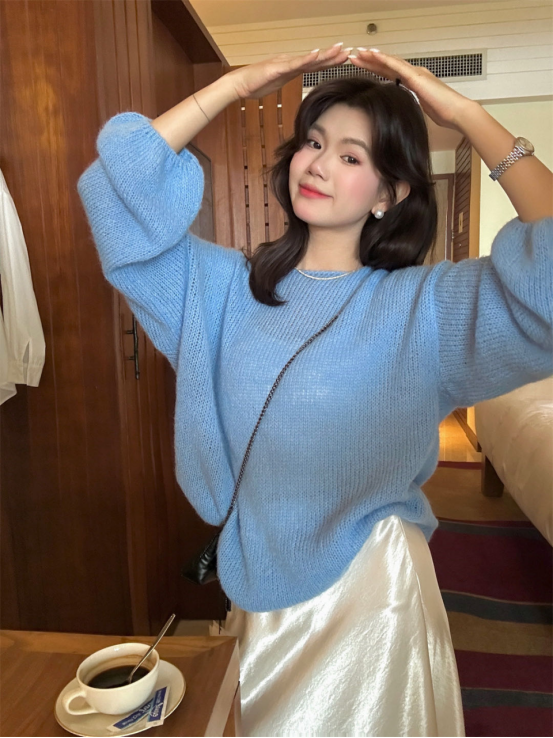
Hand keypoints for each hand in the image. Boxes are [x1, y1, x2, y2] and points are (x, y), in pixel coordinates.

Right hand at [225, 44, 351, 100]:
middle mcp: (290, 63)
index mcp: (291, 68)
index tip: (344, 59)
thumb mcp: (276, 84)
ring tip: (339, 50)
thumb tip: (295, 81)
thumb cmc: (255, 84)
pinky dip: (305, 59)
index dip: (330, 62)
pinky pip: (293, 64)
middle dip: (333, 56)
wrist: (239, 84)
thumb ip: (287, 80)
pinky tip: (316, 55)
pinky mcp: (276, 69)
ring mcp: (284, 64)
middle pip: (315, 59)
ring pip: (308, 59)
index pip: (314, 65)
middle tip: (349, 51)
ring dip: (324, 54)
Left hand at [348, 49, 475, 129]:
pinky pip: (397, 65)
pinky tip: (373, 55)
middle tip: (355, 56)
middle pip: (387, 65)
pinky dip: (384, 59)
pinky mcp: (416, 77)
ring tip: (359, 53)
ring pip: (390, 62)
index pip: (390, 73)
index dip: (375, 69)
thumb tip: (399, 109)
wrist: (456, 112)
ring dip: (373, 57)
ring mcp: (415, 73)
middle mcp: (413, 73)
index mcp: (413, 81)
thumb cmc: (443, 112)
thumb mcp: (420, 108)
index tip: (361, 67)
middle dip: (370, 61)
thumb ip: (410, 103)